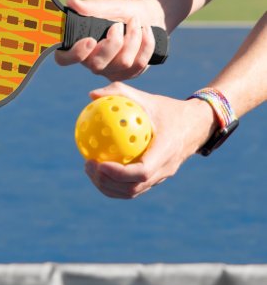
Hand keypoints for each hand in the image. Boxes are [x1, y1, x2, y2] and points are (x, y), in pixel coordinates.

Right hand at [55, 0, 164, 80]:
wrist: (146, 17)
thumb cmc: (121, 12)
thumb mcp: (108, 6)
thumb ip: (91, 7)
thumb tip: (71, 2)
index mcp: (78, 46)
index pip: (64, 59)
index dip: (75, 54)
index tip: (90, 40)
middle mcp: (91, 62)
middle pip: (97, 65)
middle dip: (113, 43)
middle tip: (118, 25)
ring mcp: (110, 71)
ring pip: (123, 63)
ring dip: (133, 37)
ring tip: (135, 22)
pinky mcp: (128, 74)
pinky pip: (139, 64)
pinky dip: (146, 43)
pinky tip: (146, 31)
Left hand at [83, 82, 217, 198]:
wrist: (196, 125)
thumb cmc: (168, 109)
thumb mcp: (147, 98)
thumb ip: (120, 93)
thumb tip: (91, 95)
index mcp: (166, 151)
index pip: (142, 172)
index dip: (119, 173)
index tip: (99, 163)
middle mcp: (165, 169)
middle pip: (133, 188)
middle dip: (107, 182)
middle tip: (88, 165)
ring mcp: (161, 177)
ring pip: (132, 192)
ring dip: (108, 186)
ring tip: (89, 169)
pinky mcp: (156, 179)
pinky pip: (133, 187)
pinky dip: (114, 184)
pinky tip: (98, 169)